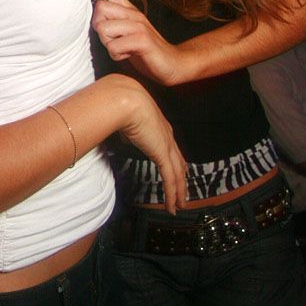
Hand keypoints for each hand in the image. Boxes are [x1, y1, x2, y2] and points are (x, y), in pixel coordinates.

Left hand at [87, 0, 186, 85]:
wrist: (173, 63)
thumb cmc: (145, 50)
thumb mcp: (127, 32)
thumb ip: (113, 23)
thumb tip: (93, 18)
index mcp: (129, 11)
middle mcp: (134, 14)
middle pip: (100, 8)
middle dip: (99, 27)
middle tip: (112, 40)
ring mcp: (139, 26)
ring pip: (103, 28)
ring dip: (107, 43)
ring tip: (121, 49)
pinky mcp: (142, 40)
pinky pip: (114, 46)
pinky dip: (117, 55)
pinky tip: (127, 55)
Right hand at [116, 77, 186, 213]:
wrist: (126, 100)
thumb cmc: (122, 104)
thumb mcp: (126, 120)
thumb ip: (129, 131)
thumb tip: (126, 138)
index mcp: (159, 126)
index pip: (172, 149)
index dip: (176, 163)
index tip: (178, 172)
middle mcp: (167, 136)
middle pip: (179, 163)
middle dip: (182, 180)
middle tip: (183, 194)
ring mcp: (166, 145)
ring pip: (178, 174)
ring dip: (179, 192)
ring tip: (180, 206)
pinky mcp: (162, 154)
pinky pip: (170, 179)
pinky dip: (172, 194)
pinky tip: (172, 205)